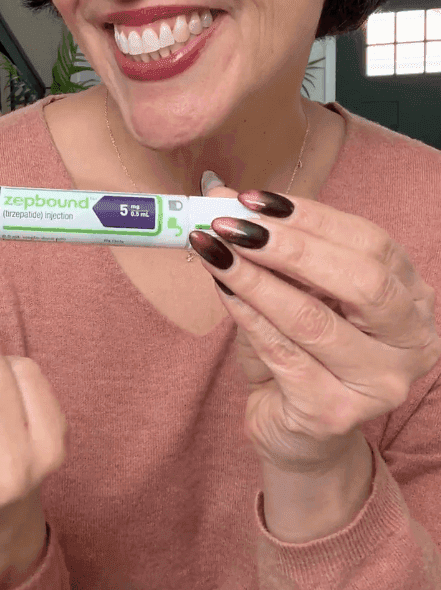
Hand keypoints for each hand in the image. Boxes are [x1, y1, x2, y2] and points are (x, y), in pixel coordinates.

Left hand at [191, 185, 440, 473]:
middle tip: (232, 224)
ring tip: (212, 250)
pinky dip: (247, 315)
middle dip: (289, 246)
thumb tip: (221, 196)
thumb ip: (268, 245)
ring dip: (255, 278)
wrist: (295, 428)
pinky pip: (284, 353)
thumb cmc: (299, 348)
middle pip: (360, 280)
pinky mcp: (336, 413)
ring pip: (314, 318)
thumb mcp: (292, 288)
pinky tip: (223, 289)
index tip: (254, 199)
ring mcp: (380, 383)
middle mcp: (411, 340)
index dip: (311, 216)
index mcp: (410, 294)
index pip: (370, 242)